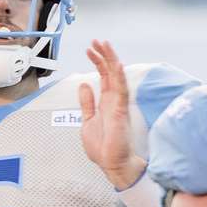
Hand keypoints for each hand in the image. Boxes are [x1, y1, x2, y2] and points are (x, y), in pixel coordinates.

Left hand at [79, 40, 144, 188]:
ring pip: (116, 77)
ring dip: (111, 60)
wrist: (112, 164)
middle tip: (97, 41)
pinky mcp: (121, 112)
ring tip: (104, 45)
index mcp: (106, 102)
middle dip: (103, 55)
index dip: (98, 62)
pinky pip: (121, 91)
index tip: (91, 50)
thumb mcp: (87, 121)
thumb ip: (87, 103)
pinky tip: (117, 65)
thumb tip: (84, 85)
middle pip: (110, 72)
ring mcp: (118, 105)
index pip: (104, 76)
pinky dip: (119, 77)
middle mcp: (114, 100)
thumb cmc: (103, 148)